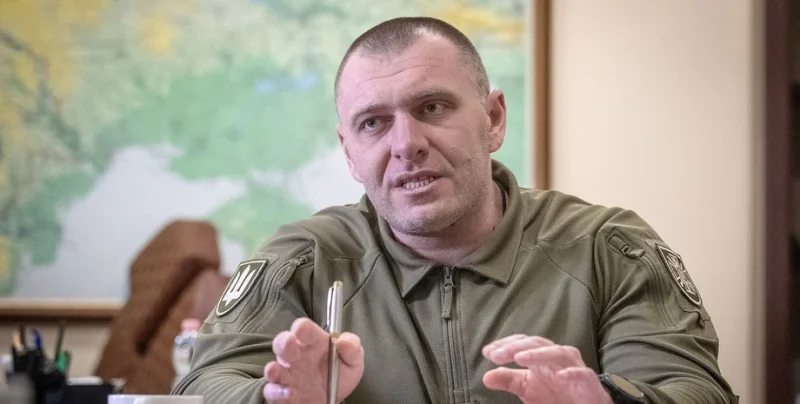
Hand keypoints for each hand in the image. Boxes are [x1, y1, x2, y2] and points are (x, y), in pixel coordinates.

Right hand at [263, 318, 363, 402]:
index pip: (304, 328)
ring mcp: (288, 374)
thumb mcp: (353, 361)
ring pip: (272, 368)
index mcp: (313, 343)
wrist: (334, 399)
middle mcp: (297, 356)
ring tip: (278, 371)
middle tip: (288, 342)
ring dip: (273, 369)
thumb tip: (344, 342)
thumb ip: (352, 348)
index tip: (301, 329)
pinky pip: (273, 391)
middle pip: (283, 343)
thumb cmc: (340, 373)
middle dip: (283, 341)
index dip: (301, 327)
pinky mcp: (282, 393)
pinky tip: (290, 393)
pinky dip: (277, 392)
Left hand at [482, 335, 612, 403]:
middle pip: (536, 343)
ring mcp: (573, 366)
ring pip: (557, 352)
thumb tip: (486, 377)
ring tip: (519, 358)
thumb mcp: (527, 388)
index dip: (505, 344)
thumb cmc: (555, 393)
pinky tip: (559, 376)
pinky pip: (581, 373)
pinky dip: (571, 372)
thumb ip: (508, 380)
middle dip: (515, 347)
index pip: (522, 342)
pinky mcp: (588, 380)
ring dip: (537, 354)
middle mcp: (557, 355)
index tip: (487, 352)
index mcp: (541, 354)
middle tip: (497, 355)